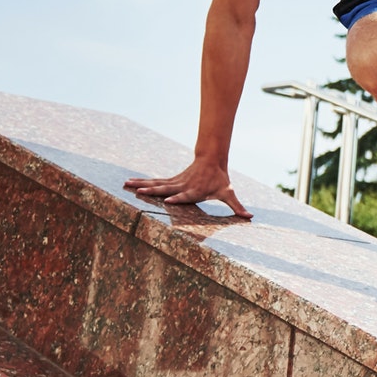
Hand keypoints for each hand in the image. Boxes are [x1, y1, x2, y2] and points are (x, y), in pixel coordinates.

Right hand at [125, 157, 252, 219]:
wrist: (211, 159)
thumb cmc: (220, 180)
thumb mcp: (228, 193)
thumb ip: (237, 206)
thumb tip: (249, 217)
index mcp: (195, 190)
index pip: (185, 195)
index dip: (178, 197)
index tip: (169, 200)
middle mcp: (182, 186)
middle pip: (166, 188)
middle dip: (153, 191)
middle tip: (140, 193)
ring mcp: (175, 182)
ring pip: (156, 183)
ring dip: (141, 184)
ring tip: (127, 184)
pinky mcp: (171, 180)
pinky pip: (155, 181)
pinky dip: (142, 181)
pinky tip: (130, 182)